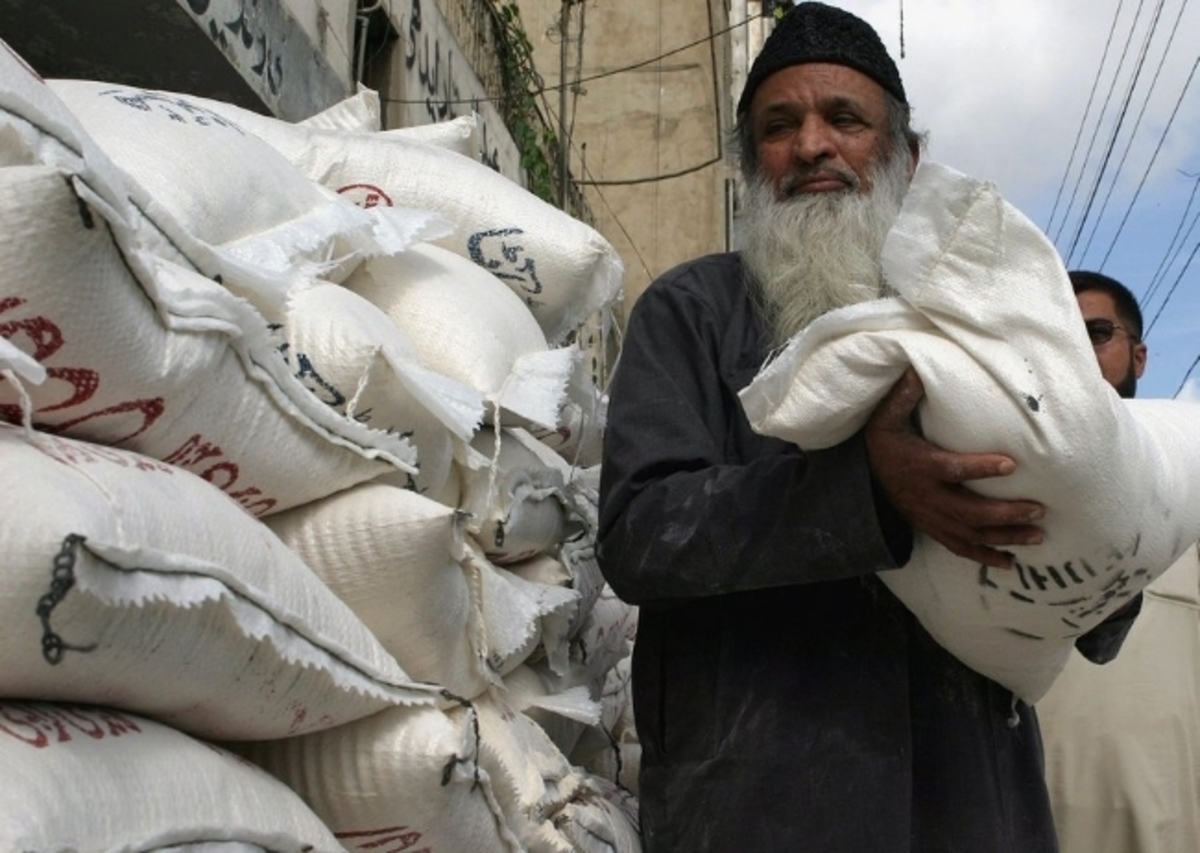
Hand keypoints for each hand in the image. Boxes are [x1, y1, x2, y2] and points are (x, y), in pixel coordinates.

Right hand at [865, 368, 1043, 568]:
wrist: (864, 481)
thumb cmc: (883, 444)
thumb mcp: (885, 418)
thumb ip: (902, 396)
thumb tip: (916, 368)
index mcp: (920, 466)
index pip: (953, 469)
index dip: (980, 468)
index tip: (1010, 464)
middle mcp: (927, 497)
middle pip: (969, 511)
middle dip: (1005, 513)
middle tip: (1038, 508)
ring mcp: (931, 517)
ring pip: (970, 534)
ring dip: (1005, 537)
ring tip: (1038, 536)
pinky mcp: (933, 529)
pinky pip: (960, 548)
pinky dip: (985, 558)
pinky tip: (1010, 564)